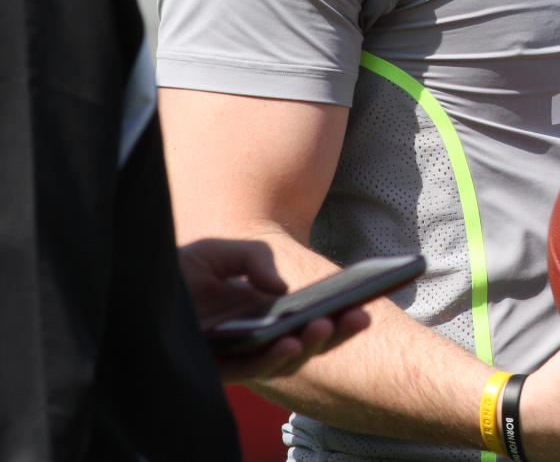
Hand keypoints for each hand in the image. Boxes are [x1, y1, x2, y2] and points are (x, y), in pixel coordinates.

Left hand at [179, 238, 369, 381]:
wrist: (134, 280)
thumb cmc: (180, 268)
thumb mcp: (224, 251)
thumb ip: (255, 261)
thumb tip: (281, 291)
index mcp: (263, 314)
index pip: (310, 322)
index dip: (338, 319)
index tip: (365, 307)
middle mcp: (254, 339)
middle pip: (304, 343)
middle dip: (335, 334)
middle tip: (360, 317)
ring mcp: (235, 356)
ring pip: (280, 360)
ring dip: (307, 346)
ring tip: (324, 325)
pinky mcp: (211, 368)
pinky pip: (246, 369)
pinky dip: (271, 357)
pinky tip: (288, 339)